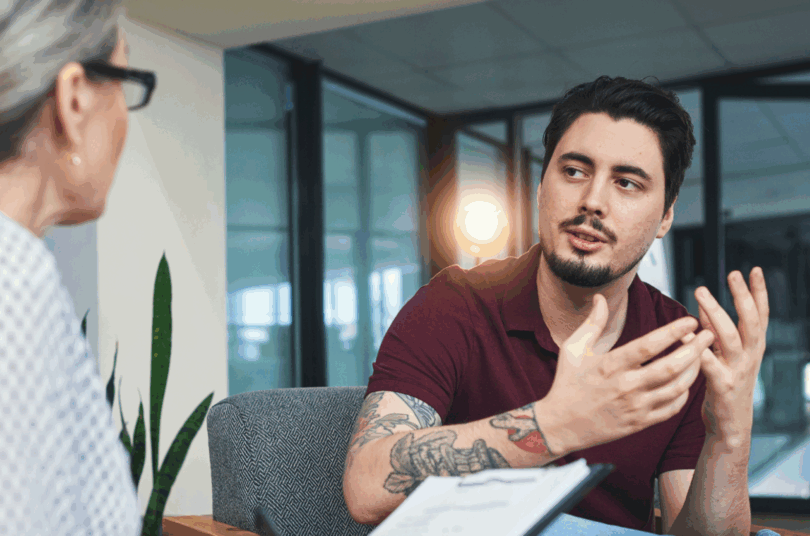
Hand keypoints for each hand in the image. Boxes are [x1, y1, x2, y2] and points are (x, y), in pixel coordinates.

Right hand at [539, 295, 715, 454]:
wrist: (560, 425)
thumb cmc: (567, 383)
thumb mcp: (573, 349)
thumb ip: (592, 322)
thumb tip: (601, 297)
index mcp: (610, 365)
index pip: (648, 346)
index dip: (672, 333)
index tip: (690, 321)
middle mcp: (625, 386)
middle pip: (670, 367)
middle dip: (695, 350)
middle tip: (710, 334)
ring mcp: (635, 407)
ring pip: (676, 388)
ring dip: (694, 370)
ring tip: (704, 355)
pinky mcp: (640, 423)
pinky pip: (671, 408)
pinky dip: (684, 393)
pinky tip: (688, 380)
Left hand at [691, 268, 768, 445]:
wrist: (731, 426)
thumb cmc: (725, 385)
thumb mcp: (725, 355)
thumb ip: (715, 331)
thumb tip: (703, 304)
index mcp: (753, 347)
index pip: (761, 315)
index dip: (759, 293)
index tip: (755, 270)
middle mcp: (750, 356)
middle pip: (750, 321)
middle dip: (742, 296)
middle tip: (733, 273)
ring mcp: (738, 370)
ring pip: (730, 337)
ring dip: (715, 313)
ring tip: (700, 292)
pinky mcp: (723, 386)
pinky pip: (709, 364)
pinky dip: (697, 348)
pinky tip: (685, 334)